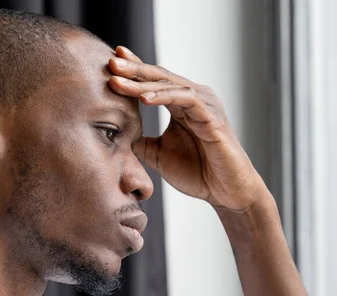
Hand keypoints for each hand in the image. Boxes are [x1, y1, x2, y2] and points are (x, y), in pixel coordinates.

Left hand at [108, 46, 267, 212]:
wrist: (225, 191)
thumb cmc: (197, 172)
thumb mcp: (158, 155)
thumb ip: (140, 142)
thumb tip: (116, 135)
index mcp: (181, 105)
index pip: (155, 81)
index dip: (134, 70)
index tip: (111, 62)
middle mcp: (194, 98)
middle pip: (160, 76)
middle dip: (134, 69)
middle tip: (111, 63)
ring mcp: (204, 105)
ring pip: (170, 84)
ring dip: (142, 82)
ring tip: (118, 80)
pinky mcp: (212, 116)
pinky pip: (186, 99)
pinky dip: (164, 96)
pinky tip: (144, 98)